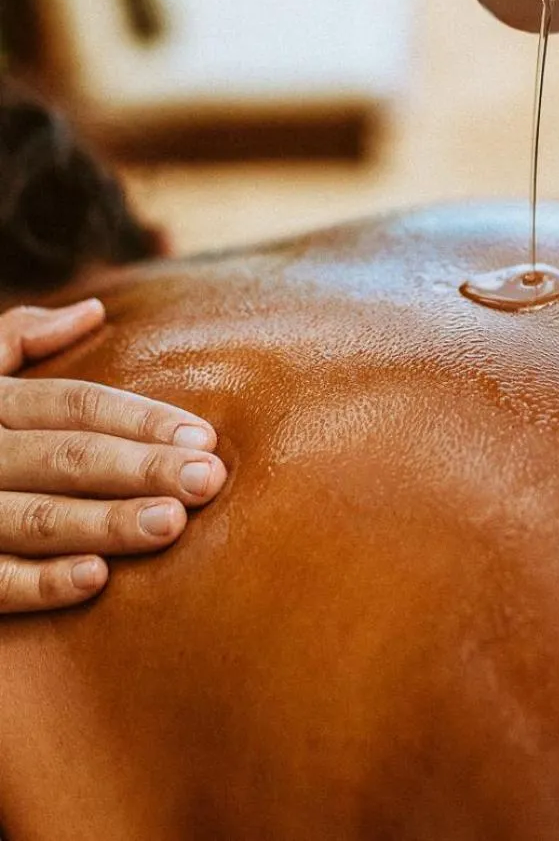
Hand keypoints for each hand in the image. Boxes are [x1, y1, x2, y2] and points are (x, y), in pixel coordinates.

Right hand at [0, 298, 225, 614]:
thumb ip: (18, 337)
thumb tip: (93, 309)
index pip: (74, 404)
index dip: (140, 419)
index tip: (204, 437)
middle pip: (66, 457)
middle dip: (141, 467)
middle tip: (207, 481)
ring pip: (36, 517)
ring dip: (105, 522)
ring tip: (170, 524)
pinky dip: (39, 582)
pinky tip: (94, 579)